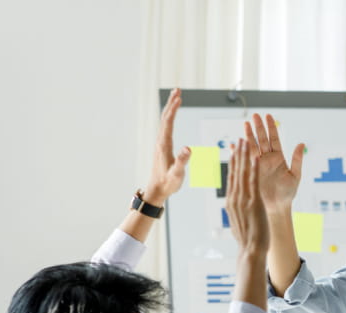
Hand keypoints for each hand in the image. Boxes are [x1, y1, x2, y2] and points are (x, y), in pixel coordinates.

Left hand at [145, 88, 191, 202]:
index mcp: (164, 145)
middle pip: (165, 117)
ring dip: (170, 108)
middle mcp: (161, 141)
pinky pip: (166, 127)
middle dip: (171, 103)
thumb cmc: (168, 183)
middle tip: (177, 89)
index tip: (179, 96)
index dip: (174, 108)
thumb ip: (182, 161)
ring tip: (176, 98)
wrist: (157, 190)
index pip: (168, 122)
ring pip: (165, 121)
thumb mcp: (177, 173)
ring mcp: (160, 143)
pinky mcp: (162, 147)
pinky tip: (172, 117)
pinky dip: (170, 118)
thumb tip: (188, 148)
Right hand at [226, 140, 269, 255]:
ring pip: (243, 173)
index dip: (233, 163)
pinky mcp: (253, 202)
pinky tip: (256, 156)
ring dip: (245, 155)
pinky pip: (254, 181)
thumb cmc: (247, 239)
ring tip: (246, 141)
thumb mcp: (238, 221)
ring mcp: (243, 199)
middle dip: (237, 154)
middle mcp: (234, 198)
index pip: (231, 178)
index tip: (233, 151)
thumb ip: (237, 210)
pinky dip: (255, 168)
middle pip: (235, 171)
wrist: (250, 250)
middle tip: (239, 139)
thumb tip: (234, 208)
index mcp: (231, 202)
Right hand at [244, 113, 304, 213]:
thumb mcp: (295, 175)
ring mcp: (259, 164)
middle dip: (258, 127)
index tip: (268, 116)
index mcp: (279, 158)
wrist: (277, 206)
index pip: (274, 139)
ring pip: (253, 147)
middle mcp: (268, 159)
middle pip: (262, 139)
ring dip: (249, 136)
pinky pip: (245, 160)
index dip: (271, 127)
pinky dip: (239, 152)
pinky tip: (234, 144)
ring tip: (245, 124)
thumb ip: (297, 159)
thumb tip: (301, 143)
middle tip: (255, 115)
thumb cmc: (288, 193)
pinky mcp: (252, 171)